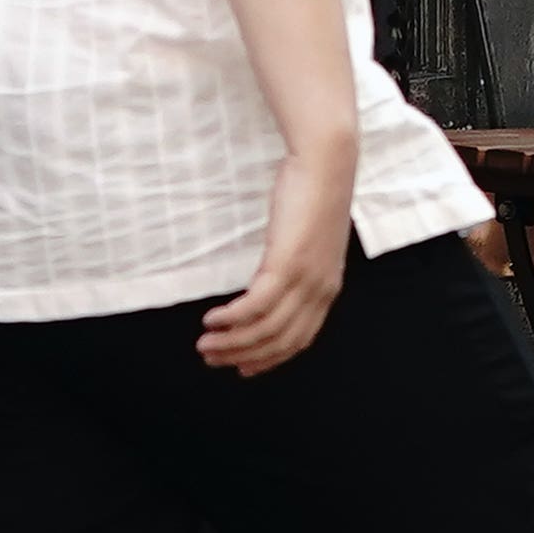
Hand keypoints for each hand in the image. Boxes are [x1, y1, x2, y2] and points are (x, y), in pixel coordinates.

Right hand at [199, 145, 355, 374]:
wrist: (326, 165)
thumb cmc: (314, 196)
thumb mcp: (309, 241)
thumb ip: (295, 267)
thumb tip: (269, 284)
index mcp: (327, 288)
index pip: (299, 339)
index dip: (269, 359)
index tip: (243, 367)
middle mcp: (320, 289)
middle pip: (279, 341)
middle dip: (243, 356)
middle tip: (212, 358)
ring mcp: (305, 278)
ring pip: (265, 329)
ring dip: (231, 342)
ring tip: (205, 344)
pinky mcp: (287, 263)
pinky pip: (255, 305)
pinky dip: (232, 319)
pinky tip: (212, 319)